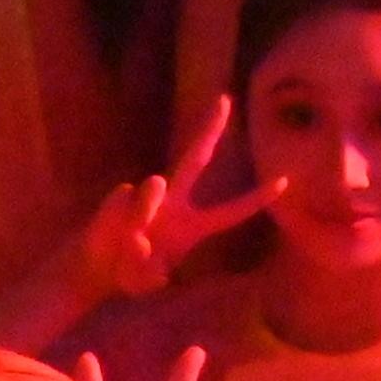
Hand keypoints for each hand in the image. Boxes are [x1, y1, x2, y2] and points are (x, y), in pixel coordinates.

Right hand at [72, 98, 288, 305]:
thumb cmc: (131, 272)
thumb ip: (148, 268)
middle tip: (226, 99)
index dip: (256, 199)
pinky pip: (122, 212)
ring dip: (137, 230)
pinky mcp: (118, 198)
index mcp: (192, 225)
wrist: (95, 270)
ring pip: (150, 197)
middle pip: (194, 160)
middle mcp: (172, 204)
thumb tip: (140, 238)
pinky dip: (117, 235)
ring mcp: (144, 198)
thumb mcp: (145, 281)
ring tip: (130, 250)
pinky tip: (112, 243)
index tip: (285, 181)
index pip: (230, 211)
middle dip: (209, 130)